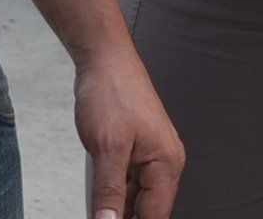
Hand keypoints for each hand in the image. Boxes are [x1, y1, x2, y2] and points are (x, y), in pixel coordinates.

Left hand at [75, 44, 184, 218]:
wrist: (104, 59)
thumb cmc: (111, 92)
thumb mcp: (107, 147)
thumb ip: (109, 192)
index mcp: (166, 163)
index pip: (154, 216)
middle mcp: (164, 163)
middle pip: (148, 210)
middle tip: (98, 217)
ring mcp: (150, 157)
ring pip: (136, 200)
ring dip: (118, 210)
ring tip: (96, 211)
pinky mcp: (135, 151)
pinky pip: (128, 185)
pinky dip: (113, 196)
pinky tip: (97, 202)